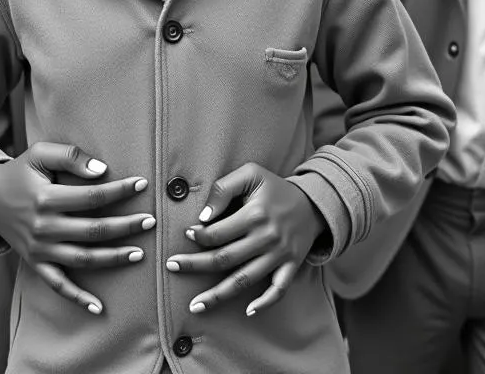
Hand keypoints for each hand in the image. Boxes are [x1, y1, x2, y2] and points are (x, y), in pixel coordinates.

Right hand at [0, 141, 154, 314]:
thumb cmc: (21, 171)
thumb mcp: (40, 153)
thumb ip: (70, 156)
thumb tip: (102, 170)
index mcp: (46, 198)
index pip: (92, 197)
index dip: (119, 191)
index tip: (142, 185)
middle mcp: (43, 228)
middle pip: (93, 230)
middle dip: (125, 226)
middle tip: (150, 221)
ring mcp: (40, 250)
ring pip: (83, 259)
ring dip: (113, 258)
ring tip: (140, 253)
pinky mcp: (36, 263)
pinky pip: (59, 285)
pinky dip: (78, 298)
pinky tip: (99, 308)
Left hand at [166, 162, 325, 316]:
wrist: (312, 203)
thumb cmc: (275, 188)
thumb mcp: (251, 174)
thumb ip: (224, 188)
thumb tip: (204, 217)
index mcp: (255, 214)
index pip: (217, 233)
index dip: (198, 235)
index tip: (187, 234)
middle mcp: (266, 238)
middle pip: (224, 259)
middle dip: (195, 265)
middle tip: (172, 267)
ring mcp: (279, 255)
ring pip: (243, 280)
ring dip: (218, 295)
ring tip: (195, 305)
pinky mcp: (290, 267)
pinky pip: (278, 290)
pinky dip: (264, 302)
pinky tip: (248, 311)